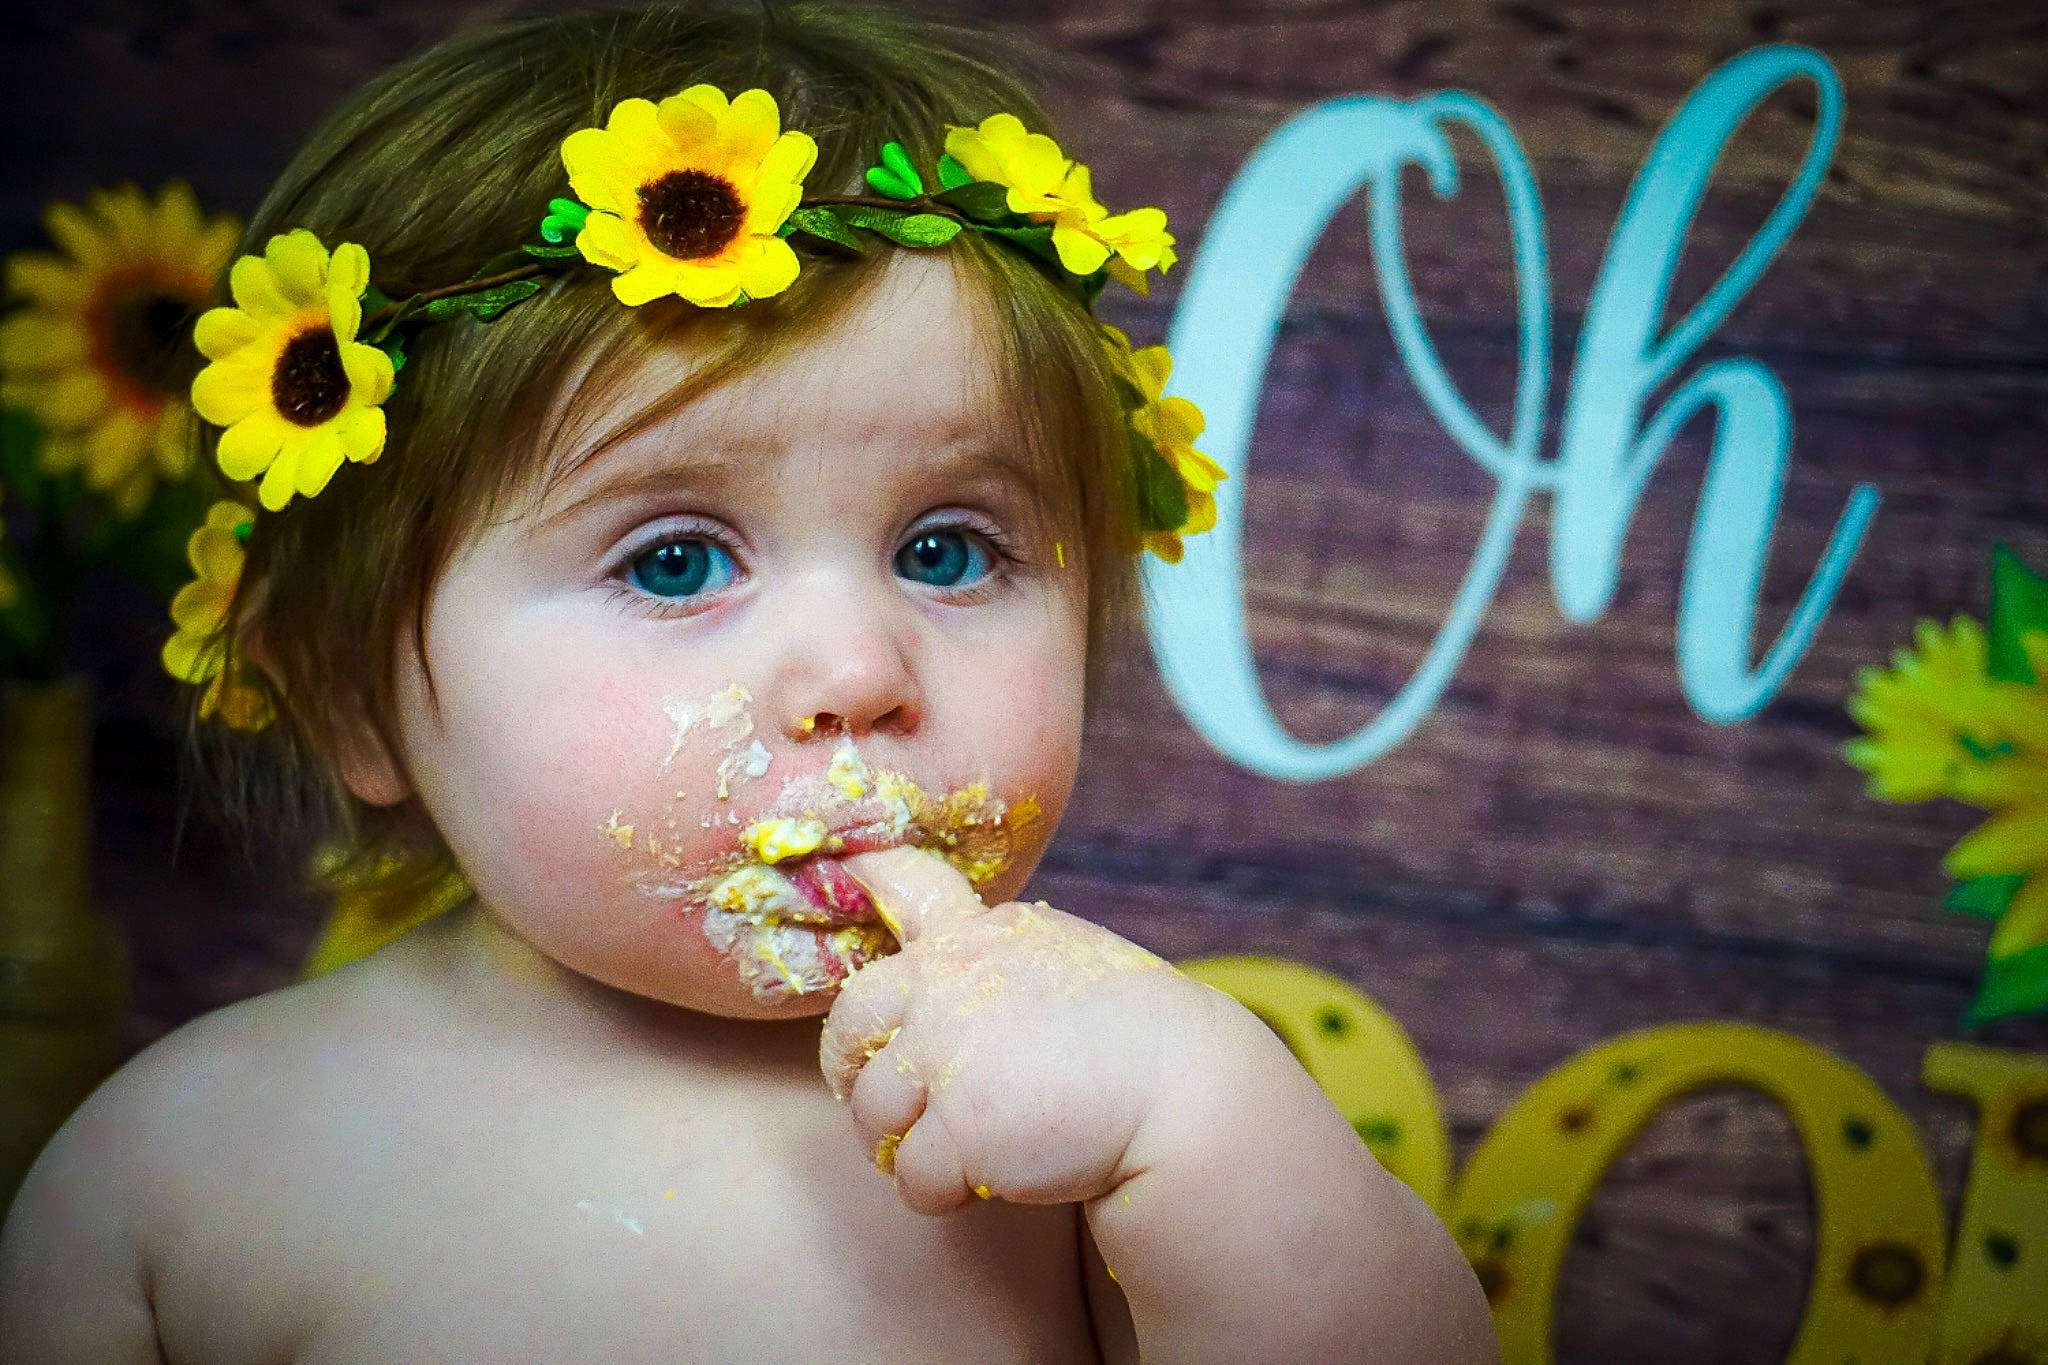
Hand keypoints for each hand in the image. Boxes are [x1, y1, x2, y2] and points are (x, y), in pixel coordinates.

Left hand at [818, 847, 1210, 1215]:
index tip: (852, 872)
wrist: (1186, 1095)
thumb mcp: (1060, 961)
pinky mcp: (959, 1126)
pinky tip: (992, 1177)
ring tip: (967, 1146)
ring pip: (871, 1113)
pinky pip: (911, 1177)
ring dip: (907, 1144)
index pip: (904, 883)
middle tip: (894, 1103)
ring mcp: (948, 1052)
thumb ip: (990, 961)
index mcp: (980, 937)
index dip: (866, 881)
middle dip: (857, 1071)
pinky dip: (943, 1192)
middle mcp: (949, 980)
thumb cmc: (1132, 1037)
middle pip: (850, 1022)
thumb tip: (932, 977)